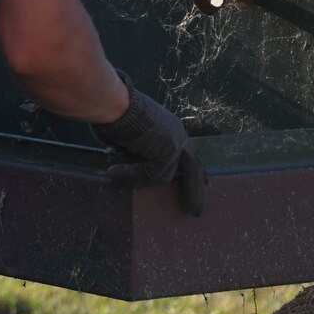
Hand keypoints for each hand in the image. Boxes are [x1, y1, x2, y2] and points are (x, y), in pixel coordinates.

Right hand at [93, 70, 205, 215]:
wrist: (117, 103)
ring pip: (163, 174)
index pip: (187, 153)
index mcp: (172, 127)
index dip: (192, 170)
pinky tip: (113, 172)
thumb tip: (132, 162)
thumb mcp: (133, 133)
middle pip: (193, 167)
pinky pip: (149, 173)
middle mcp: (178, 134)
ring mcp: (175, 143)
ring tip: (117, 176)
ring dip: (139, 178)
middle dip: (195, 189)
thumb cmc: (116, 111)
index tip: (201, 183)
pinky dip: (129, 173)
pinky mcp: (167, 152)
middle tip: (196, 211)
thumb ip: (139, 149)